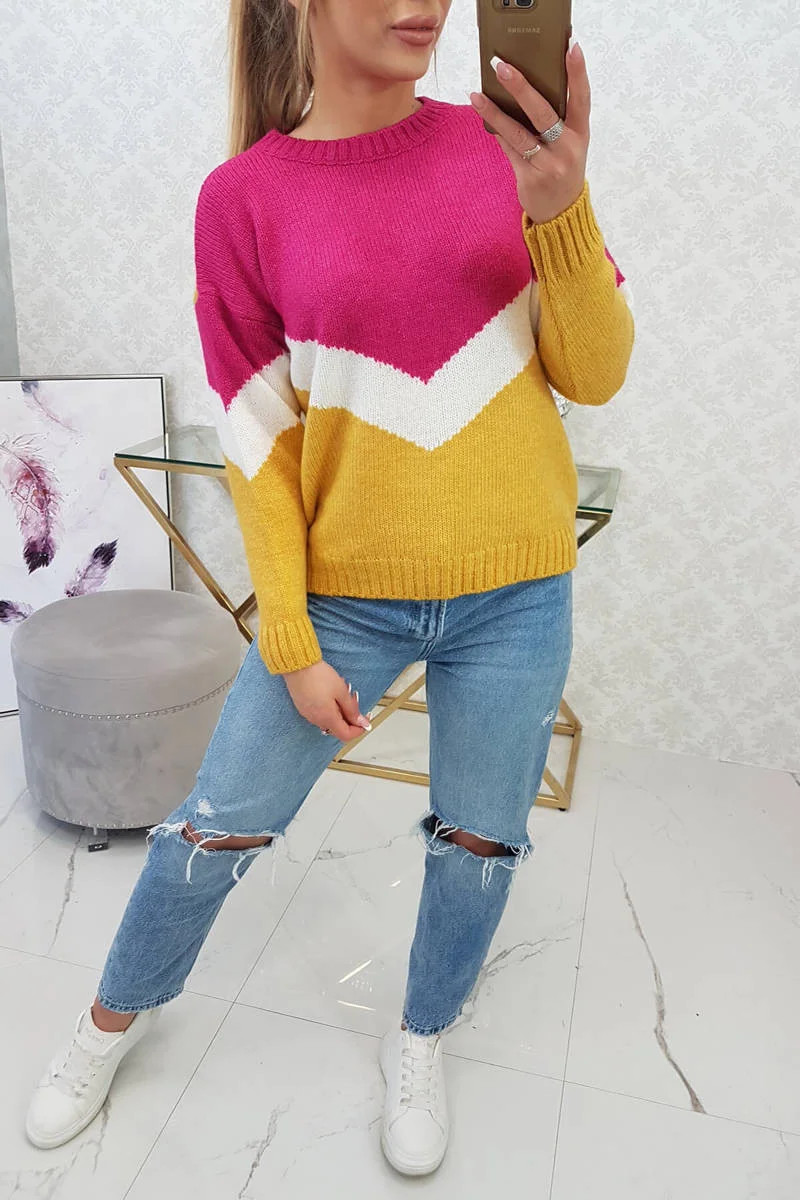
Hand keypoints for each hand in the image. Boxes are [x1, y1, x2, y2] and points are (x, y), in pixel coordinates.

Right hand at [282, 659, 371, 740]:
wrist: (297, 665)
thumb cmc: (318, 676)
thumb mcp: (341, 691)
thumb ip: (352, 710)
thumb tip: (362, 723)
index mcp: (327, 718)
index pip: (346, 735)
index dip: (359, 729)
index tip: (364, 720)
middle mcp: (316, 720)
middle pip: (338, 727)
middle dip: (350, 716)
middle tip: (353, 699)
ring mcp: (308, 714)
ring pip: (330, 719)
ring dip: (340, 709)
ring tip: (342, 691)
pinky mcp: (303, 707)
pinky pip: (320, 713)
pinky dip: (330, 706)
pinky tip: (331, 692)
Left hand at [468, 41, 589, 224]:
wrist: (561, 214)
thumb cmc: (562, 169)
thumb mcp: (569, 145)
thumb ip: (557, 120)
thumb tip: (523, 89)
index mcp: (581, 134)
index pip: (582, 97)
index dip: (578, 72)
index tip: (571, 45)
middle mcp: (568, 148)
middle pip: (543, 112)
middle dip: (521, 87)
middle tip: (502, 66)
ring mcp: (549, 165)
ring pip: (518, 132)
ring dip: (495, 111)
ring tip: (476, 95)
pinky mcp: (530, 178)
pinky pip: (509, 149)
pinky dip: (496, 132)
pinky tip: (483, 117)